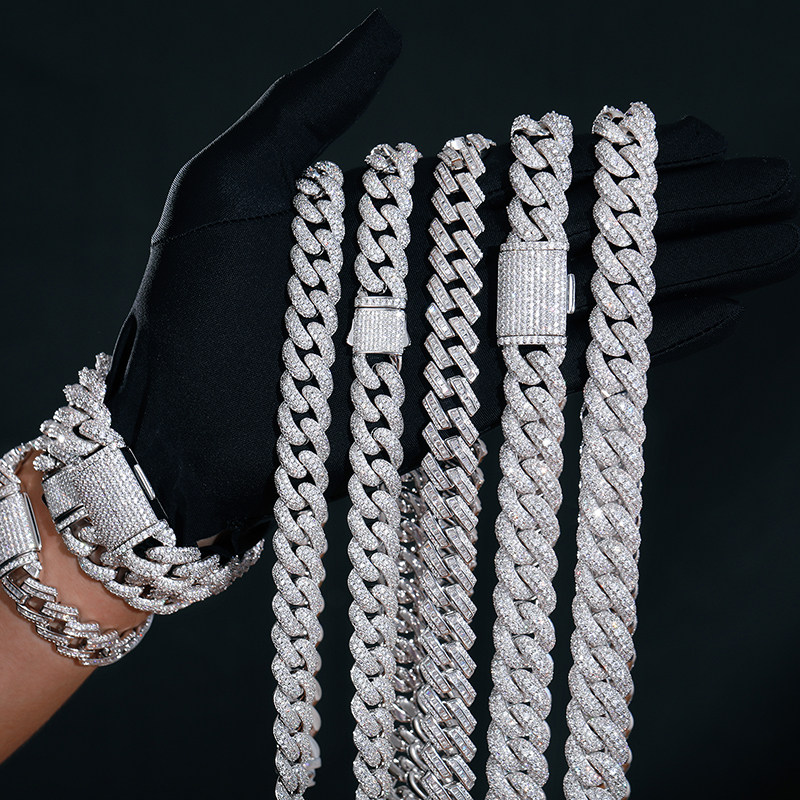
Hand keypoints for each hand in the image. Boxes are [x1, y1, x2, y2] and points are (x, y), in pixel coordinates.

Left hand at [106, 13, 799, 546]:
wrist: (174, 431)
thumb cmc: (187, 308)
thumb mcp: (234, 180)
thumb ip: (314, 103)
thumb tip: (389, 30)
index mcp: (412, 215)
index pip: (543, 175)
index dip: (624, 157)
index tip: (700, 133)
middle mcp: (456, 278)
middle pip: (594, 233)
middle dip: (689, 211)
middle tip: (775, 190)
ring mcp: (472, 344)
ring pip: (604, 295)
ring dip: (694, 271)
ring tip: (771, 246)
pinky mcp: (477, 406)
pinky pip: (576, 365)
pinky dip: (648, 341)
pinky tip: (713, 315)